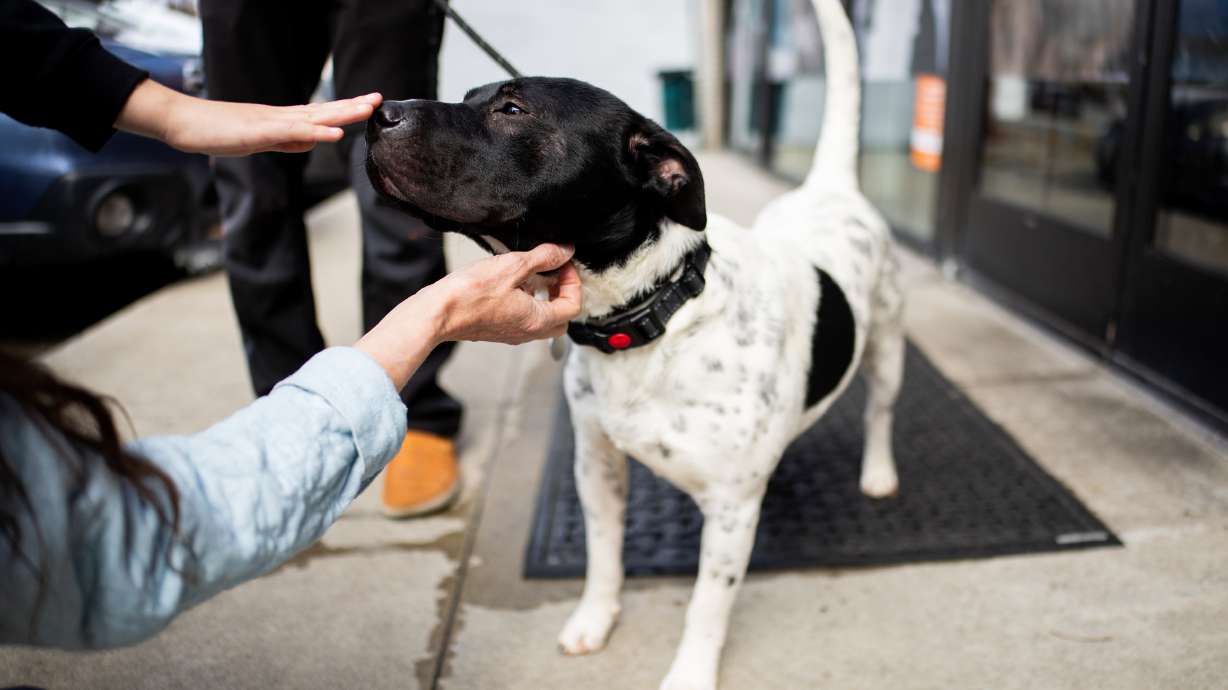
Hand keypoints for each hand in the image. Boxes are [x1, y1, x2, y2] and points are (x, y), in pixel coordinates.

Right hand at [116, 79, 381, 155]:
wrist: (183, 123)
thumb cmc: (217, 131)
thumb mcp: (259, 140)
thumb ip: (286, 141)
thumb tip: (312, 141)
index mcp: (281, 120)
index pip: (319, 113)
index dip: (345, 108)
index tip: (368, 104)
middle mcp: (280, 117)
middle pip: (322, 110)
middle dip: (351, 105)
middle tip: (378, 99)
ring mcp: (270, 123)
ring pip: (312, 117)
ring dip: (340, 113)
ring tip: (366, 108)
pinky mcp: (259, 132)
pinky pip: (291, 132)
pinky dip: (314, 132)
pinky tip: (333, 132)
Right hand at [355, 244, 581, 388]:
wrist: (437, 314)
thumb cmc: (470, 293)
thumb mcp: (512, 266)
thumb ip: (543, 257)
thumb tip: (565, 251)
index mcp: (537, 320)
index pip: (573, 306)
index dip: (573, 281)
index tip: (563, 263)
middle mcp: (527, 332)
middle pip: (561, 318)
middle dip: (562, 293)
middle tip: (553, 272)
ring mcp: (511, 334)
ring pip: (541, 319)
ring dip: (543, 297)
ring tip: (530, 274)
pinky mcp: (497, 330)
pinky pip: (522, 318)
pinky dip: (525, 301)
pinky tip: (510, 283)